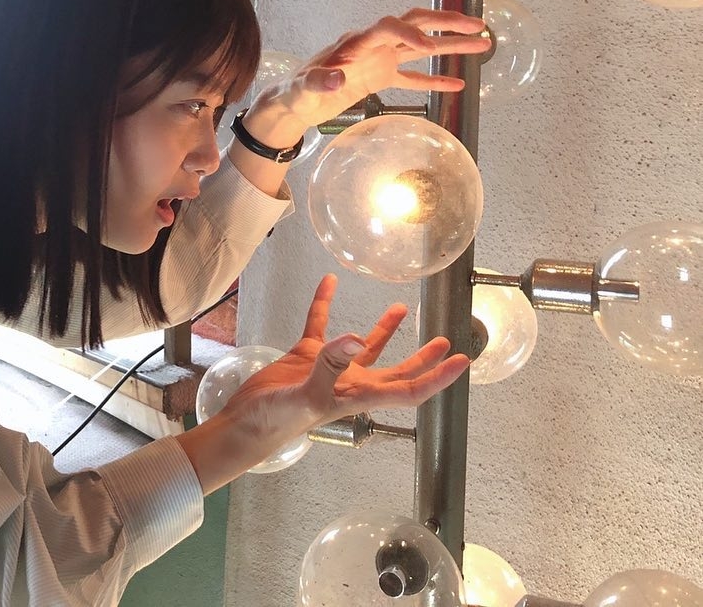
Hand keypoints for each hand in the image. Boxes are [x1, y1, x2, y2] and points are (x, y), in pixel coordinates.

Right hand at [221, 274, 468, 451]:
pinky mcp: (304, 356)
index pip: (409, 389)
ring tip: (400, 308)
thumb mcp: (306, 394)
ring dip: (383, 330)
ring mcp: (328, 369)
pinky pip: (319, 325)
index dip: (437, 377)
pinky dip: (325, 304)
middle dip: (422, 358)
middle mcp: (350, 382)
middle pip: (397, 370)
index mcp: (358, 395)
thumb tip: (356, 336)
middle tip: (445, 342)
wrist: (244, 422)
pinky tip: (329, 283)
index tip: (461, 361)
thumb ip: (331, 365)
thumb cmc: (277, 420)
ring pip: (363, 346)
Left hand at [241, 9, 490, 145]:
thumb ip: (319, 81)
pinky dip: (433, 80)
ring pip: (421, 48)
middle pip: (415, 24)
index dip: (412, 34)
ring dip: (450, 46)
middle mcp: (372, 45)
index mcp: (356, 42)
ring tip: (483, 45)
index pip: (390, 27)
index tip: (431, 50)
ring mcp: (378, 60)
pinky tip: (457, 85)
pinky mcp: (379, 78)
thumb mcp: (303, 89)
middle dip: (446, 22)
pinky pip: (412, 78)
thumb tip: (337, 77)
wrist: (291, 103)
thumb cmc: (295, 93)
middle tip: (477, 25)